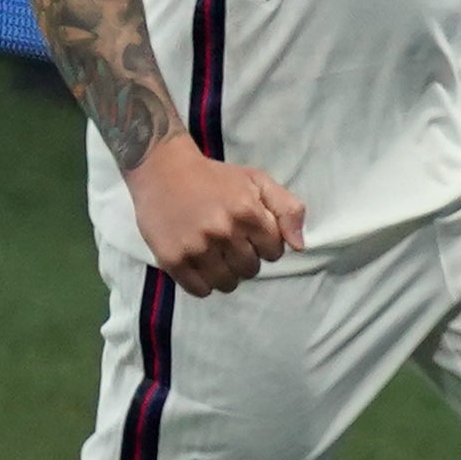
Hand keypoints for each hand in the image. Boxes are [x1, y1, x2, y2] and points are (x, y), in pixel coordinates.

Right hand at [124, 141, 305, 295]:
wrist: (161, 169)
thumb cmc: (214, 177)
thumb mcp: (257, 181)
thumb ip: (287, 209)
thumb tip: (299, 246)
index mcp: (247, 212)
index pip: (274, 252)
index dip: (265, 245)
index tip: (251, 236)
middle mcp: (223, 232)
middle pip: (251, 270)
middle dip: (246, 260)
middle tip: (231, 245)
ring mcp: (197, 247)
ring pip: (227, 283)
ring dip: (226, 274)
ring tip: (216, 256)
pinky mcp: (172, 259)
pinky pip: (199, 290)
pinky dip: (203, 284)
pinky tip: (200, 266)